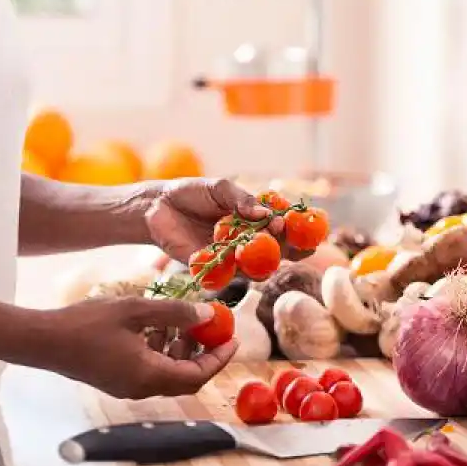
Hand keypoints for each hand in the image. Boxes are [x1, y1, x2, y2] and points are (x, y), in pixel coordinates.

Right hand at [34, 297, 237, 398]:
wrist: (43, 341)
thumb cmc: (87, 324)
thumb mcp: (136, 310)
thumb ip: (174, 313)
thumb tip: (207, 314)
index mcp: (150, 376)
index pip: (197, 375)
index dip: (219, 358)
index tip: (233, 338)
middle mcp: (141, 388)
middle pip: (185, 377)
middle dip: (203, 352)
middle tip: (212, 327)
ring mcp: (128, 386)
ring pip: (168, 372)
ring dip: (181, 348)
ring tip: (183, 319)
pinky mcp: (116, 379)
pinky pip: (150, 368)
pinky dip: (160, 349)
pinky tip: (155, 324)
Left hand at [142, 177, 308, 262]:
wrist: (158, 206)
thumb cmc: (193, 194)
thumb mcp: (220, 189)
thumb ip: (242, 200)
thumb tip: (266, 215)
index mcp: (256, 221)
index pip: (284, 229)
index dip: (298, 232)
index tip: (308, 229)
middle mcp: (248, 243)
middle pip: (278, 254)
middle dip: (288, 250)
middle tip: (288, 240)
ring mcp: (232, 259)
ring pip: (257, 269)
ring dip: (261, 261)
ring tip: (259, 245)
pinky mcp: (212, 270)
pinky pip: (227, 276)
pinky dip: (231, 269)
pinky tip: (231, 257)